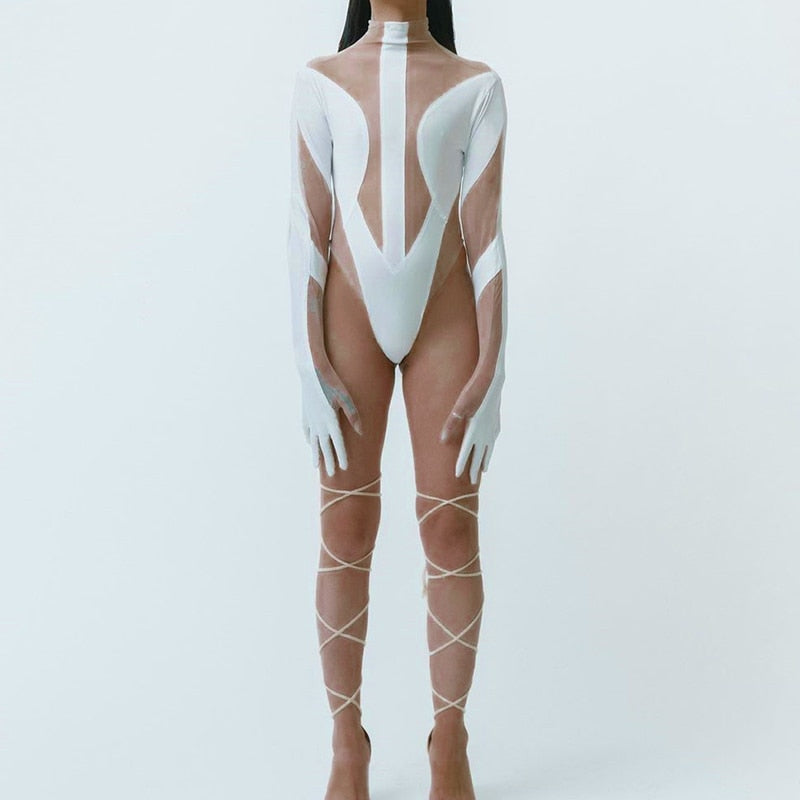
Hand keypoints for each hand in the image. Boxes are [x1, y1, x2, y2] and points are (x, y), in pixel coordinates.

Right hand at [298, 362, 361, 475]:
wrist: (311, 371)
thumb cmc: (332, 382)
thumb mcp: (346, 398)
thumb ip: (354, 416)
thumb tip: (361, 432)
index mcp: (331, 420)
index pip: (338, 443)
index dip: (341, 456)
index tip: (344, 468)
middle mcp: (319, 423)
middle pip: (325, 447)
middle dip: (328, 462)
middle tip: (330, 475)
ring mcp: (311, 419)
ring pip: (314, 442)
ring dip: (316, 454)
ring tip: (317, 466)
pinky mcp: (305, 413)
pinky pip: (307, 431)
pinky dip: (309, 439)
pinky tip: (310, 444)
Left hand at [441, 369, 503, 483]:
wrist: (494, 380)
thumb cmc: (473, 392)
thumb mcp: (459, 407)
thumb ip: (451, 424)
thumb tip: (442, 440)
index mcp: (474, 429)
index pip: (466, 452)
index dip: (462, 464)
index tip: (458, 476)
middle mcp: (485, 432)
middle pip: (479, 455)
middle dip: (474, 469)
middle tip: (471, 484)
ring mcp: (492, 428)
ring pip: (488, 449)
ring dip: (485, 460)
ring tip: (483, 471)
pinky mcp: (496, 422)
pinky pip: (492, 440)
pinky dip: (490, 448)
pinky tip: (489, 447)